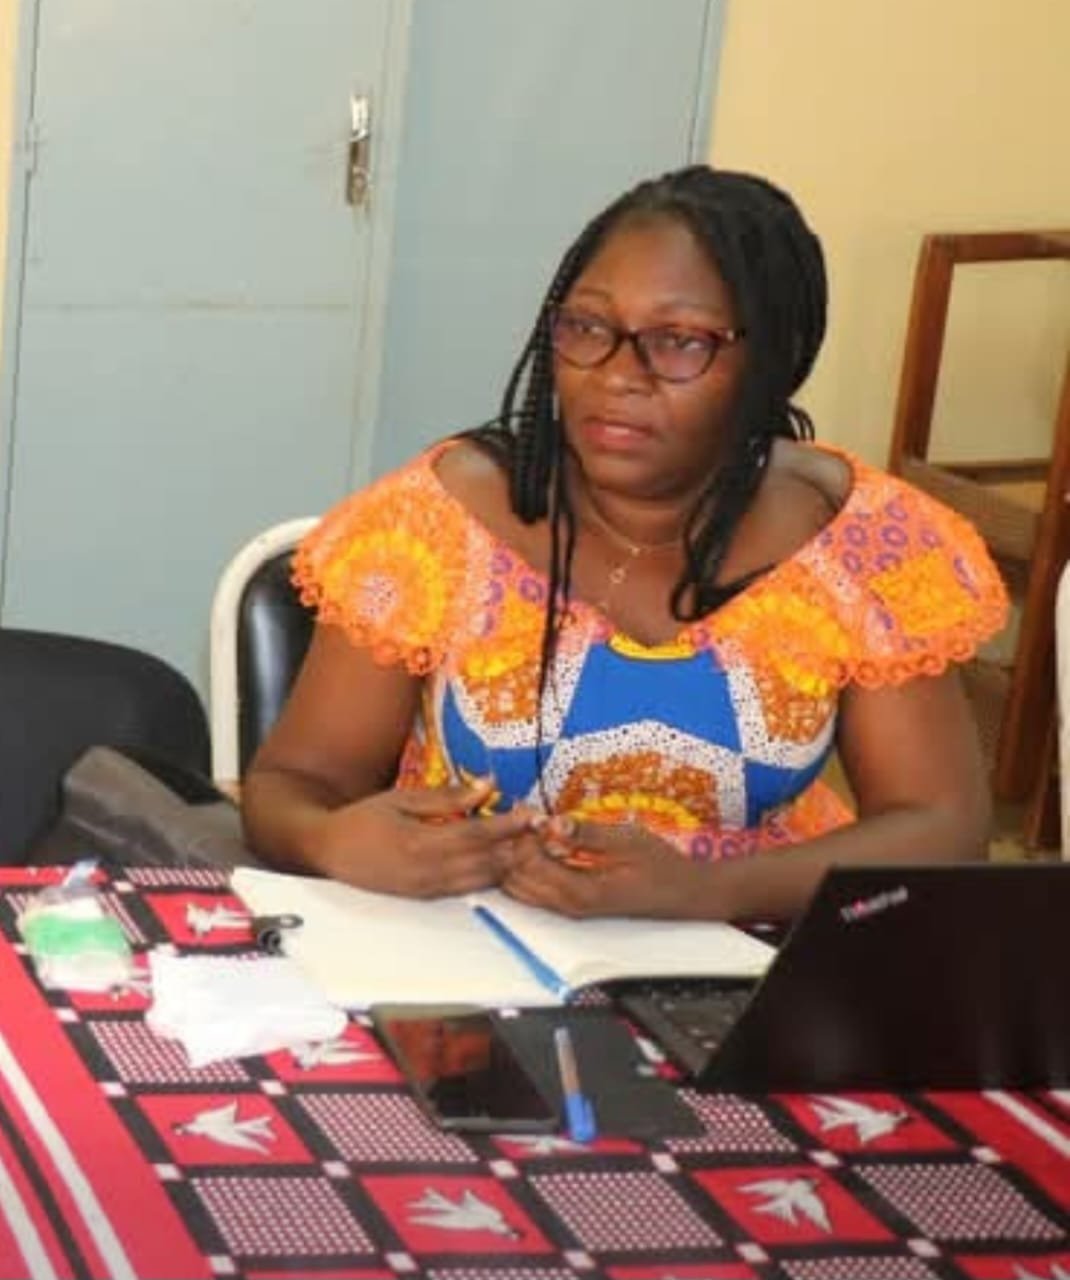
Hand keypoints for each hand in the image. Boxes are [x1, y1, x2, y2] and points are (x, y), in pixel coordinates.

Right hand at [314, 779, 531, 897]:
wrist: (326, 852)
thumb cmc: (362, 819)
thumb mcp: (401, 799)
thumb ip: (446, 798)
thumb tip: (488, 784)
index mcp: (420, 843)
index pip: (476, 835)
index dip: (508, 825)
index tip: (532, 813)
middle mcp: (427, 872)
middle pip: (486, 863)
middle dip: (517, 848)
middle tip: (544, 831)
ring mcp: (427, 889)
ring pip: (481, 880)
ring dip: (508, 865)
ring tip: (531, 846)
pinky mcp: (425, 898)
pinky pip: (467, 889)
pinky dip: (489, 877)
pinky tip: (504, 864)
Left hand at [501, 815, 711, 918]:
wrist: (682, 893)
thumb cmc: (659, 865)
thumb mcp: (628, 841)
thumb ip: (588, 834)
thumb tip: (553, 822)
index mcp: (579, 891)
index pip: (528, 864)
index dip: (524, 835)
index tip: (532, 811)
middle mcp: (567, 905)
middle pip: (515, 879)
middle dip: (515, 846)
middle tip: (528, 817)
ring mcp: (568, 907)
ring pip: (520, 886)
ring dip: (520, 856)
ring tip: (535, 827)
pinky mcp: (571, 903)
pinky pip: (535, 888)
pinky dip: (529, 865)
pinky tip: (545, 842)